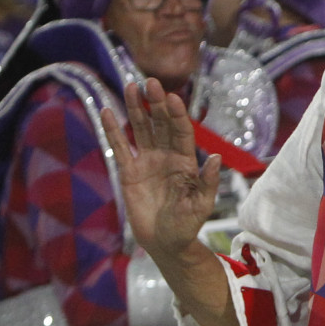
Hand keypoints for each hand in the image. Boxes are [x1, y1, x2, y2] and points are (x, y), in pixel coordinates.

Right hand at [100, 79, 221, 266]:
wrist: (165, 243)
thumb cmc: (187, 224)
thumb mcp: (202, 204)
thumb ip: (208, 181)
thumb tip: (216, 158)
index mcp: (186, 160)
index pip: (182, 131)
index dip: (177, 115)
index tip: (172, 97)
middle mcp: (166, 155)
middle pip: (160, 124)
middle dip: (156, 103)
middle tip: (151, 82)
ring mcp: (147, 161)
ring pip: (140, 129)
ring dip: (136, 108)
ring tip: (131, 86)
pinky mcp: (129, 172)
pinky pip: (120, 147)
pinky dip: (113, 130)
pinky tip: (107, 111)